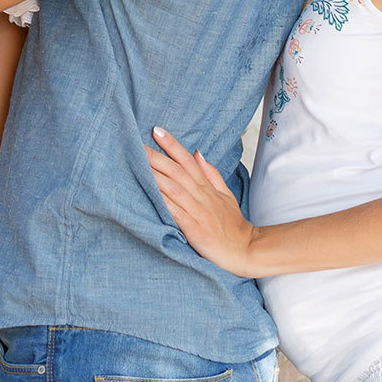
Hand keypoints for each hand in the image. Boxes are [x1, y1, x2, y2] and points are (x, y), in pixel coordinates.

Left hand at [146, 127, 259, 276]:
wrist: (246, 250)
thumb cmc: (232, 224)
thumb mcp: (225, 195)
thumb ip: (211, 174)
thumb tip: (197, 153)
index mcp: (207, 187)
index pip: (188, 160)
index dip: (172, 145)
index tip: (156, 130)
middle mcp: (202, 196)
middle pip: (176, 171)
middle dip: (156, 156)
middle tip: (135, 143)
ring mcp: (199, 212)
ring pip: (174, 189)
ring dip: (155, 175)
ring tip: (137, 163)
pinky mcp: (196, 230)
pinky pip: (177, 213)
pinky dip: (163, 202)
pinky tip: (149, 194)